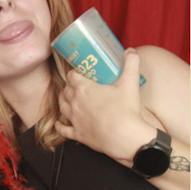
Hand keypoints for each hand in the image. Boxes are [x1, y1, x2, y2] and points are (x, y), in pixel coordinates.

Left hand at [56, 49, 154, 163]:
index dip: (75, 73)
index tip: (81, 73)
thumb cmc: (126, 110)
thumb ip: (130, 63)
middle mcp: (74, 103)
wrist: (126, 138)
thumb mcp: (130, 82)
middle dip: (70, 86)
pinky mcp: (78, 134)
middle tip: (78, 85)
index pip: (71, 76)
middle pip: (65, 90)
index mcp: (83, 89)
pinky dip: (60, 126)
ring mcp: (75, 119)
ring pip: (62, 107)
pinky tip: (59, 124)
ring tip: (67, 99)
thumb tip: (131, 51)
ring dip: (63, 101)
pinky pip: (63, 130)